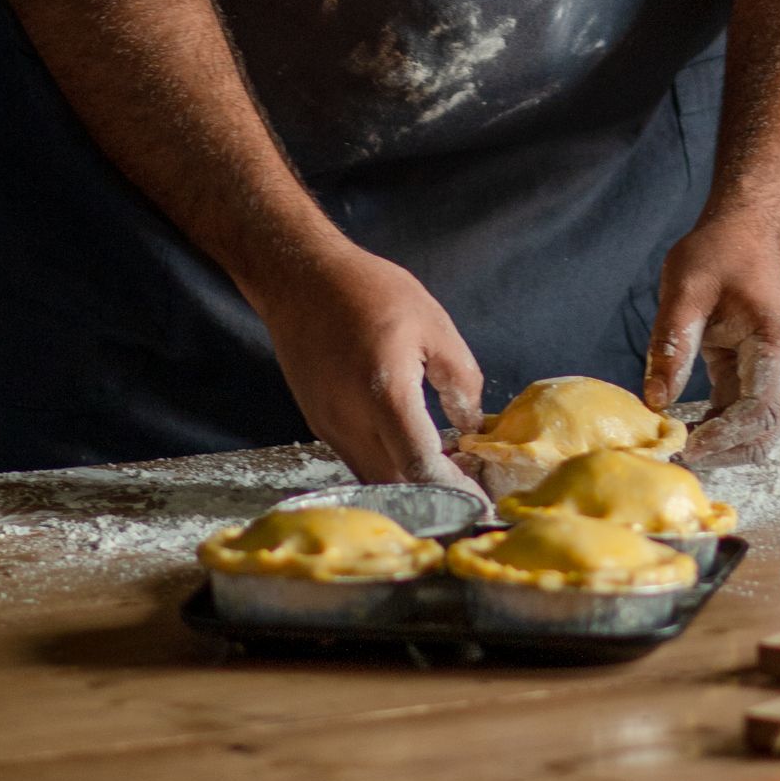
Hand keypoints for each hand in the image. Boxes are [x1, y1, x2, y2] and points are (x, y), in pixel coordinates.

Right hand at [256, 239, 482, 485]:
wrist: (301, 281)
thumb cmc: (370, 293)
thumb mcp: (433, 324)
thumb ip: (460, 379)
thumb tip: (472, 424)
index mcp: (385, 394)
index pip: (419, 464)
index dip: (452, 489)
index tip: (478, 499)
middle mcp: (351, 420)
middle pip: (396, 485)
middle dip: (433, 494)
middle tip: (465, 485)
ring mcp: (329, 426)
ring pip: (374, 478)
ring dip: (407, 483)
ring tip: (441, 468)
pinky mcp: (319, 424)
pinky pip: (357, 459)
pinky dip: (385, 466)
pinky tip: (406, 448)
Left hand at [645, 216, 779, 466]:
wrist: (746, 235)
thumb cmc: (719, 253)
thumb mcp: (686, 289)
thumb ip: (672, 343)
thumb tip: (655, 400)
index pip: (761, 409)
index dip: (725, 435)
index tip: (686, 446)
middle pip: (764, 432)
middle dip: (722, 451)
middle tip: (672, 455)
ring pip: (757, 434)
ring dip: (720, 446)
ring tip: (672, 447)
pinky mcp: (764, 380)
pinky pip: (744, 419)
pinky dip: (718, 431)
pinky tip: (683, 430)